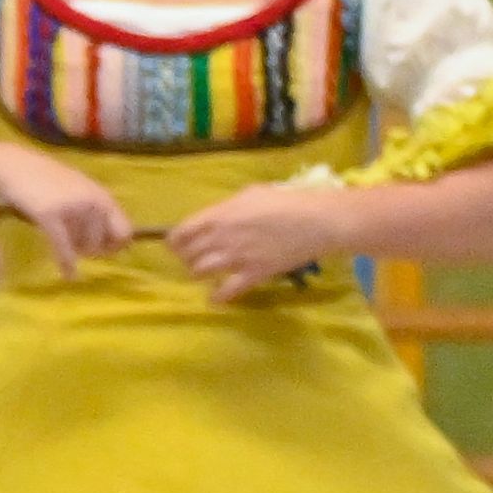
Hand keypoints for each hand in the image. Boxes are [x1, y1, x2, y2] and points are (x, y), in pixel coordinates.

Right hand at [0, 140, 133, 265]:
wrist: (14, 166)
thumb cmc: (46, 180)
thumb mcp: (79, 190)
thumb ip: (97, 209)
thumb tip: (115, 238)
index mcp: (102, 196)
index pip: (125, 231)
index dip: (115, 246)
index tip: (103, 250)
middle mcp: (92, 202)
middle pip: (102, 244)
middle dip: (90, 250)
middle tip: (75, 246)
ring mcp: (72, 209)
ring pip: (82, 247)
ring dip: (73, 251)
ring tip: (60, 240)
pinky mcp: (50, 216)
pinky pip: (63, 248)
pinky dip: (66, 264)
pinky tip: (68, 274)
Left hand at [162, 178, 354, 296]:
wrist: (317, 221)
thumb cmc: (286, 201)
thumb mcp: (250, 194)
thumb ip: (227, 207)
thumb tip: (216, 216)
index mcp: (219, 215)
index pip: (180, 233)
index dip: (175, 242)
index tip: (179, 245)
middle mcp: (221, 237)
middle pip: (187, 255)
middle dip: (187, 258)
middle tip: (194, 259)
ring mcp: (236, 257)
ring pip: (199, 272)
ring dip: (199, 274)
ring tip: (206, 273)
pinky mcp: (254, 274)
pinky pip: (226, 291)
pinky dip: (218, 297)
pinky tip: (215, 298)